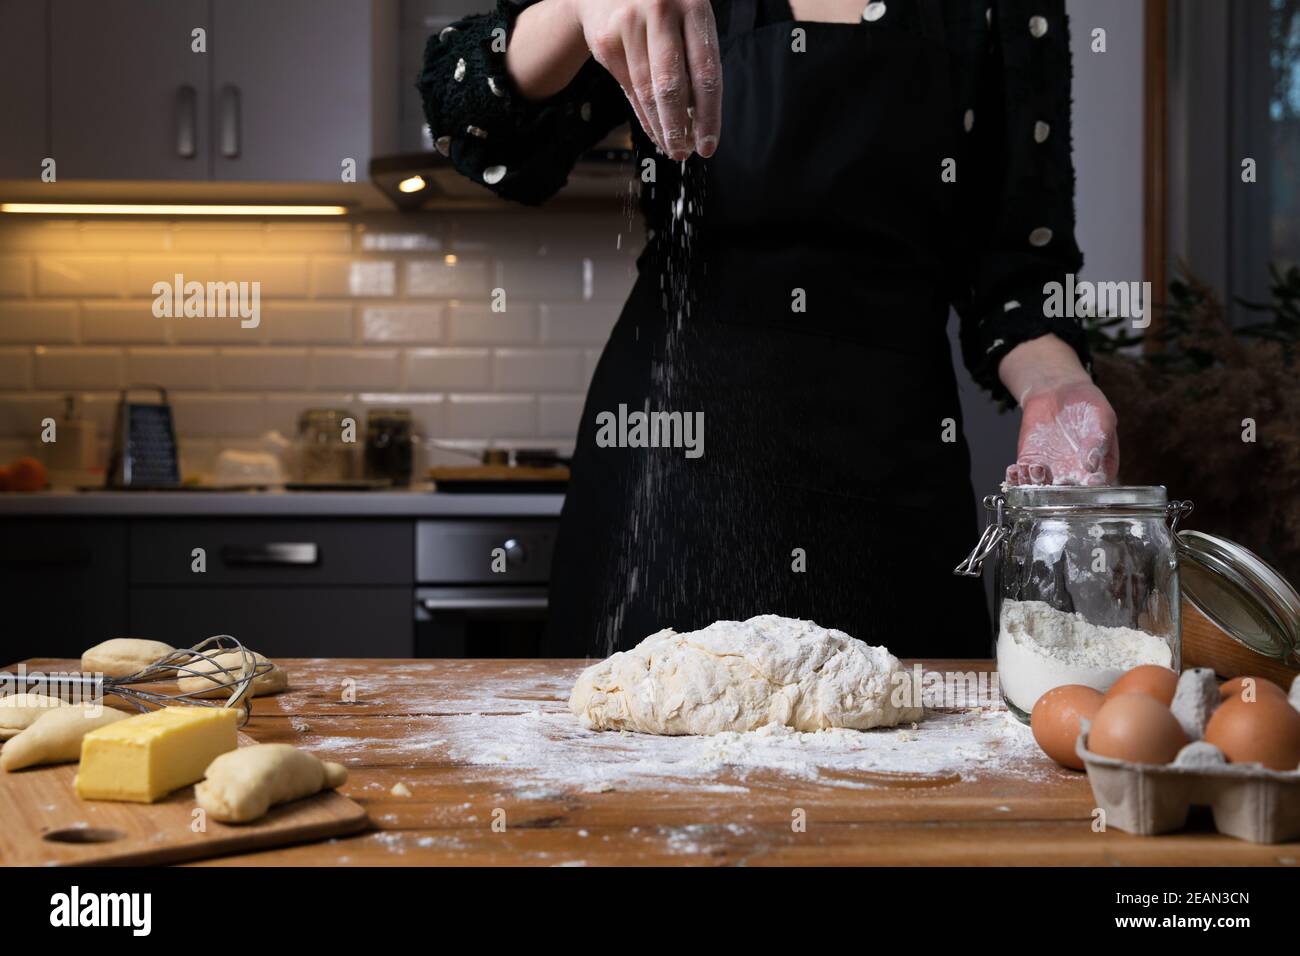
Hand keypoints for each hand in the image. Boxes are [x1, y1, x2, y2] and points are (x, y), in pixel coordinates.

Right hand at [567, 0, 721, 158]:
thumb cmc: (661, 7)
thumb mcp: (687, 17)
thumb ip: (696, 57)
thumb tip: (699, 118)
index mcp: (693, 5)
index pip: (706, 71)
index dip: (708, 114)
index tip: (709, 144)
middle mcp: (660, 11)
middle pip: (671, 84)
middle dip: (678, 127)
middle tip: (684, 153)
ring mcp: (629, 25)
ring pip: (646, 91)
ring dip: (660, 126)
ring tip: (671, 147)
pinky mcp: (606, 41)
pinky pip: (628, 89)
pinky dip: (642, 115)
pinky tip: (653, 129)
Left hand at [1007, 379, 1119, 485]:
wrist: (1060, 391)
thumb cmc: (1088, 406)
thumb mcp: (1102, 418)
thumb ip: (1098, 441)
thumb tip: (1092, 464)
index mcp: (1098, 469)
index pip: (1096, 488)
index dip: (1091, 490)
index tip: (1087, 483)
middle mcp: (1073, 476)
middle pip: (1066, 496)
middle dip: (1059, 496)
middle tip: (1055, 486)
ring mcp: (1050, 471)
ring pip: (1041, 489)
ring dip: (1035, 486)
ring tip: (1036, 469)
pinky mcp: (1030, 462)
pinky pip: (1022, 477)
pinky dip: (1016, 479)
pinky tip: (1015, 470)